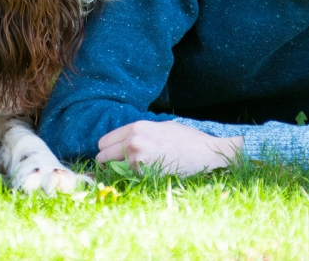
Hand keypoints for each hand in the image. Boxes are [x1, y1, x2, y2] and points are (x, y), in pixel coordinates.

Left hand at [95, 120, 242, 175]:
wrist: (206, 153)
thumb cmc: (186, 139)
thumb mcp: (161, 127)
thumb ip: (140, 133)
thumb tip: (124, 141)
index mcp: (136, 127)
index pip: (104, 142)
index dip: (107, 150)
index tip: (111, 158)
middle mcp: (133, 141)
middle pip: (102, 156)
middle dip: (107, 164)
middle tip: (116, 169)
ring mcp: (138, 158)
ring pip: (111, 170)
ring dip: (116, 174)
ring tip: (129, 175)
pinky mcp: (145, 174)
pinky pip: (127, 180)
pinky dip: (130, 181)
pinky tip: (143, 178)